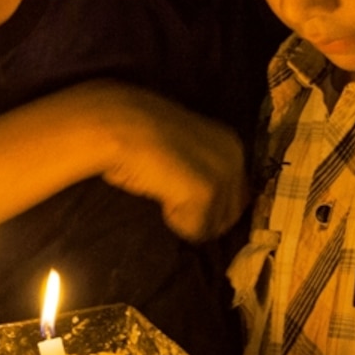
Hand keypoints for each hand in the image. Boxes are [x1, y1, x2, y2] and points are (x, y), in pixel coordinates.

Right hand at [82, 82, 252, 243]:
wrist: (117, 125)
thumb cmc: (137, 135)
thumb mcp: (180, 148)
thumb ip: (198, 169)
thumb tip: (201, 204)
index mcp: (231, 144)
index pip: (237, 196)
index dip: (211, 208)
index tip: (185, 205)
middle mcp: (235, 158)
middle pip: (229, 215)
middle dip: (202, 217)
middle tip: (170, 201)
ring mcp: (223, 175)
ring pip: (213, 226)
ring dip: (187, 220)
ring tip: (162, 194)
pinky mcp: (206, 192)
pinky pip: (195, 230)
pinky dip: (175, 222)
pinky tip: (159, 197)